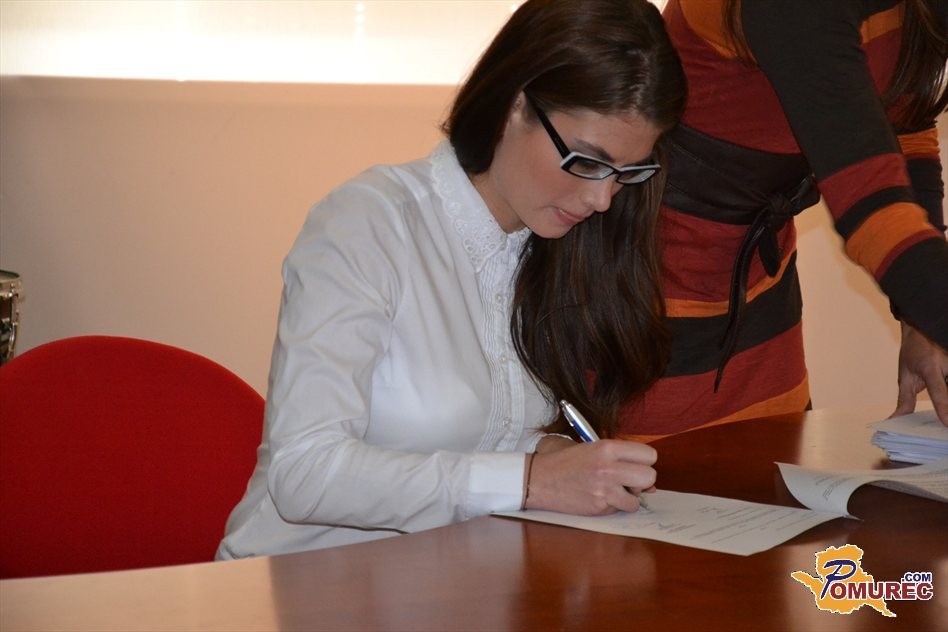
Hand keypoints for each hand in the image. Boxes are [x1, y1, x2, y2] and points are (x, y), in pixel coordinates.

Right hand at [524, 439, 655, 514]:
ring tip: (611, 491)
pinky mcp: (598, 507)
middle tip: (627, 480)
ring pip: (637, 499)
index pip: (649, 454)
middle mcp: (608, 467)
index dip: (644, 461)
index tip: (634, 465)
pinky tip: (598, 498)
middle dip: (642, 481)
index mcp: (606, 447)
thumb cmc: (561, 460)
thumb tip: (648, 482)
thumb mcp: (588, 446)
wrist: (537, 479)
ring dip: (628, 498)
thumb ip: (617, 457)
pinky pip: (619, 510)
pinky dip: (613, 507)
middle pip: (650, 476)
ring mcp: (604, 489)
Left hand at [891, 322, 947, 425]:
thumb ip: (905, 399)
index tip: (947, 424)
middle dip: (947, 410)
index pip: (939, 392)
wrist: (924, 329)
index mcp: (930, 367)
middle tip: (943, 428)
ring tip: (944, 420)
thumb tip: (896, 419)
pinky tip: (946, 412)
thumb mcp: (905, 375)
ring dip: (947, 403)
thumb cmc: (913, 352)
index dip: (944, 408)